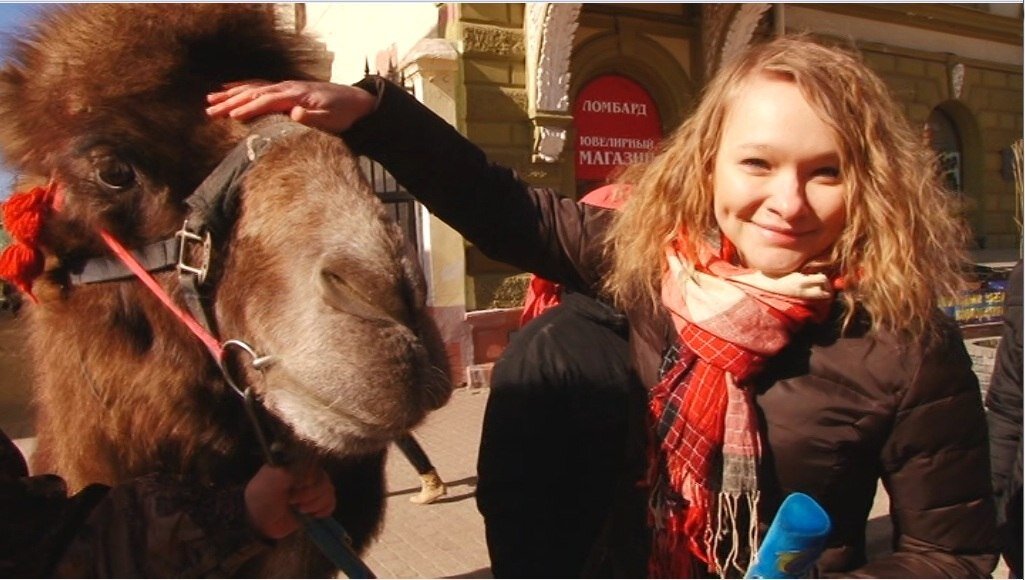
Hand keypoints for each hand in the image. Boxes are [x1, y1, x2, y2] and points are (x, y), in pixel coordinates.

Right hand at [206, 80, 375, 133]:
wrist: (355, 101)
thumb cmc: (343, 114)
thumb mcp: (332, 119)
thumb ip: (313, 117)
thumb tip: (295, 112)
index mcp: (296, 95)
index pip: (267, 101)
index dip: (249, 108)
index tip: (230, 116)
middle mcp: (287, 88)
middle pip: (254, 93)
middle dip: (231, 101)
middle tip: (209, 110)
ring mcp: (285, 87)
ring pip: (253, 88)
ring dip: (231, 94)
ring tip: (210, 100)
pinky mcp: (286, 90)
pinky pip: (259, 87)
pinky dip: (242, 87)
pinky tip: (229, 89)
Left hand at [243, 464, 336, 539]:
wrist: (259, 522)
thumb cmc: (261, 498)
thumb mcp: (270, 481)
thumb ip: (288, 471)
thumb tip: (307, 472)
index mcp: (297, 464)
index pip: (315, 466)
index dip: (308, 479)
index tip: (295, 488)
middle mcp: (308, 474)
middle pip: (324, 480)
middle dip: (309, 495)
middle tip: (292, 501)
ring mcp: (313, 490)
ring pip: (329, 492)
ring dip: (315, 504)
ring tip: (300, 510)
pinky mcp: (317, 505)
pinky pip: (331, 504)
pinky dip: (324, 510)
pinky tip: (312, 514)